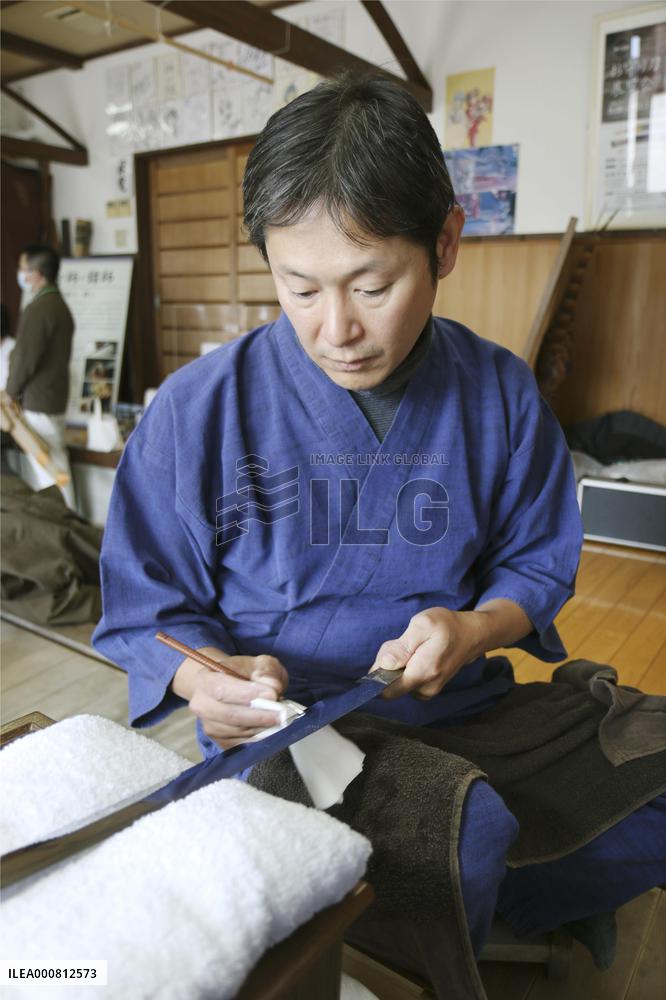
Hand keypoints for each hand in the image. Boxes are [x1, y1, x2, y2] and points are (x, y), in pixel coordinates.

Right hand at [175, 649, 288, 748]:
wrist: (231, 685)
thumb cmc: (245, 673)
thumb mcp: (259, 663)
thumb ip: (266, 672)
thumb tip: (273, 690)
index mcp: (206, 679)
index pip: (222, 689)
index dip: (246, 694)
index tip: (271, 695)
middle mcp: (202, 704)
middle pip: (229, 715)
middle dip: (258, 716)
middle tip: (280, 713)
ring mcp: (209, 725)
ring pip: (237, 731)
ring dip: (261, 727)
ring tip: (279, 719)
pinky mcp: (220, 741)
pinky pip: (241, 743)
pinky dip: (259, 737)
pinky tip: (271, 728)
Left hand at [370, 607, 486, 699]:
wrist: (470, 635)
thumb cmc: (447, 626)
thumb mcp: (422, 625)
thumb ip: (401, 647)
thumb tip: (384, 665)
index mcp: (423, 673)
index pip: (386, 690)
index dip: (378, 674)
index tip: (389, 654)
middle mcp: (425, 689)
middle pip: (388, 685)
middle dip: (389, 664)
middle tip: (405, 643)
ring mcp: (427, 692)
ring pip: (396, 682)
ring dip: (397, 664)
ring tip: (414, 647)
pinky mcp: (427, 690)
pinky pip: (405, 682)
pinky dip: (405, 668)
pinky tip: (417, 654)